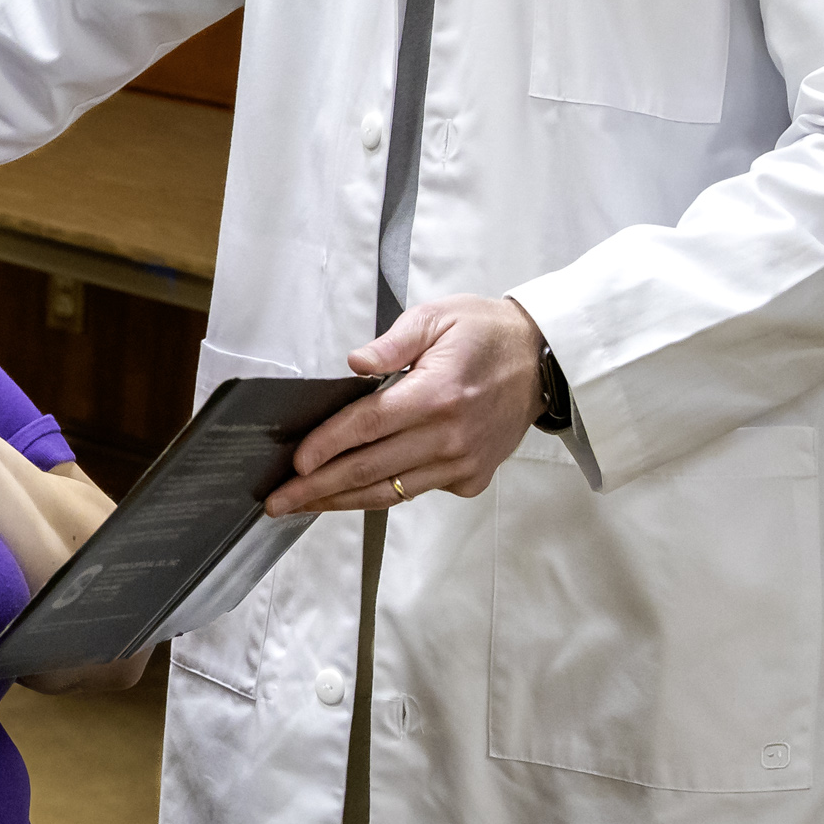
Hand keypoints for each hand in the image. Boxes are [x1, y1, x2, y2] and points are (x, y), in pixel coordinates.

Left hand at [262, 294, 546, 514]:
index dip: (328, 445)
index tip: (296, 462)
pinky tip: (351, 493)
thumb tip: (356, 363)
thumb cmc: (487, 335)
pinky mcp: (471, 477)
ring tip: (303, 505)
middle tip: (279, 500)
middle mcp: (450, 436)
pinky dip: (383, 494)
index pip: (368, 426)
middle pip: (370, 468)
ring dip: (342, 501)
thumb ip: (393, 342)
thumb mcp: (438, 317)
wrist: (543, 362)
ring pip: (390, 491)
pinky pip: (416, 491)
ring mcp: (462, 462)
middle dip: (318, 487)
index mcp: (437, 393)